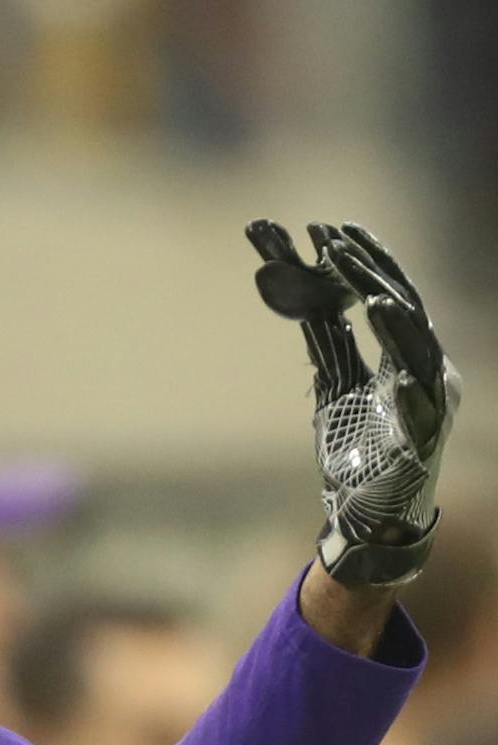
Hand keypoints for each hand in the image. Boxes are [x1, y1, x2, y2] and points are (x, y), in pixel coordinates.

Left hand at [247, 219, 459, 585]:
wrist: (373, 514)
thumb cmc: (358, 451)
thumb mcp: (338, 387)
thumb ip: (333, 346)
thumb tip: (314, 303)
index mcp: (408, 359)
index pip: (391, 296)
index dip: (367, 263)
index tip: (335, 230)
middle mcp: (427, 372)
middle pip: (404, 309)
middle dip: (370, 274)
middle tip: (335, 241)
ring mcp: (431, 402)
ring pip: (419, 348)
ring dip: (391, 317)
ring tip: (365, 288)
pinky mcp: (425, 436)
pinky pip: (419, 402)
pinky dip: (404, 376)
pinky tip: (385, 353)